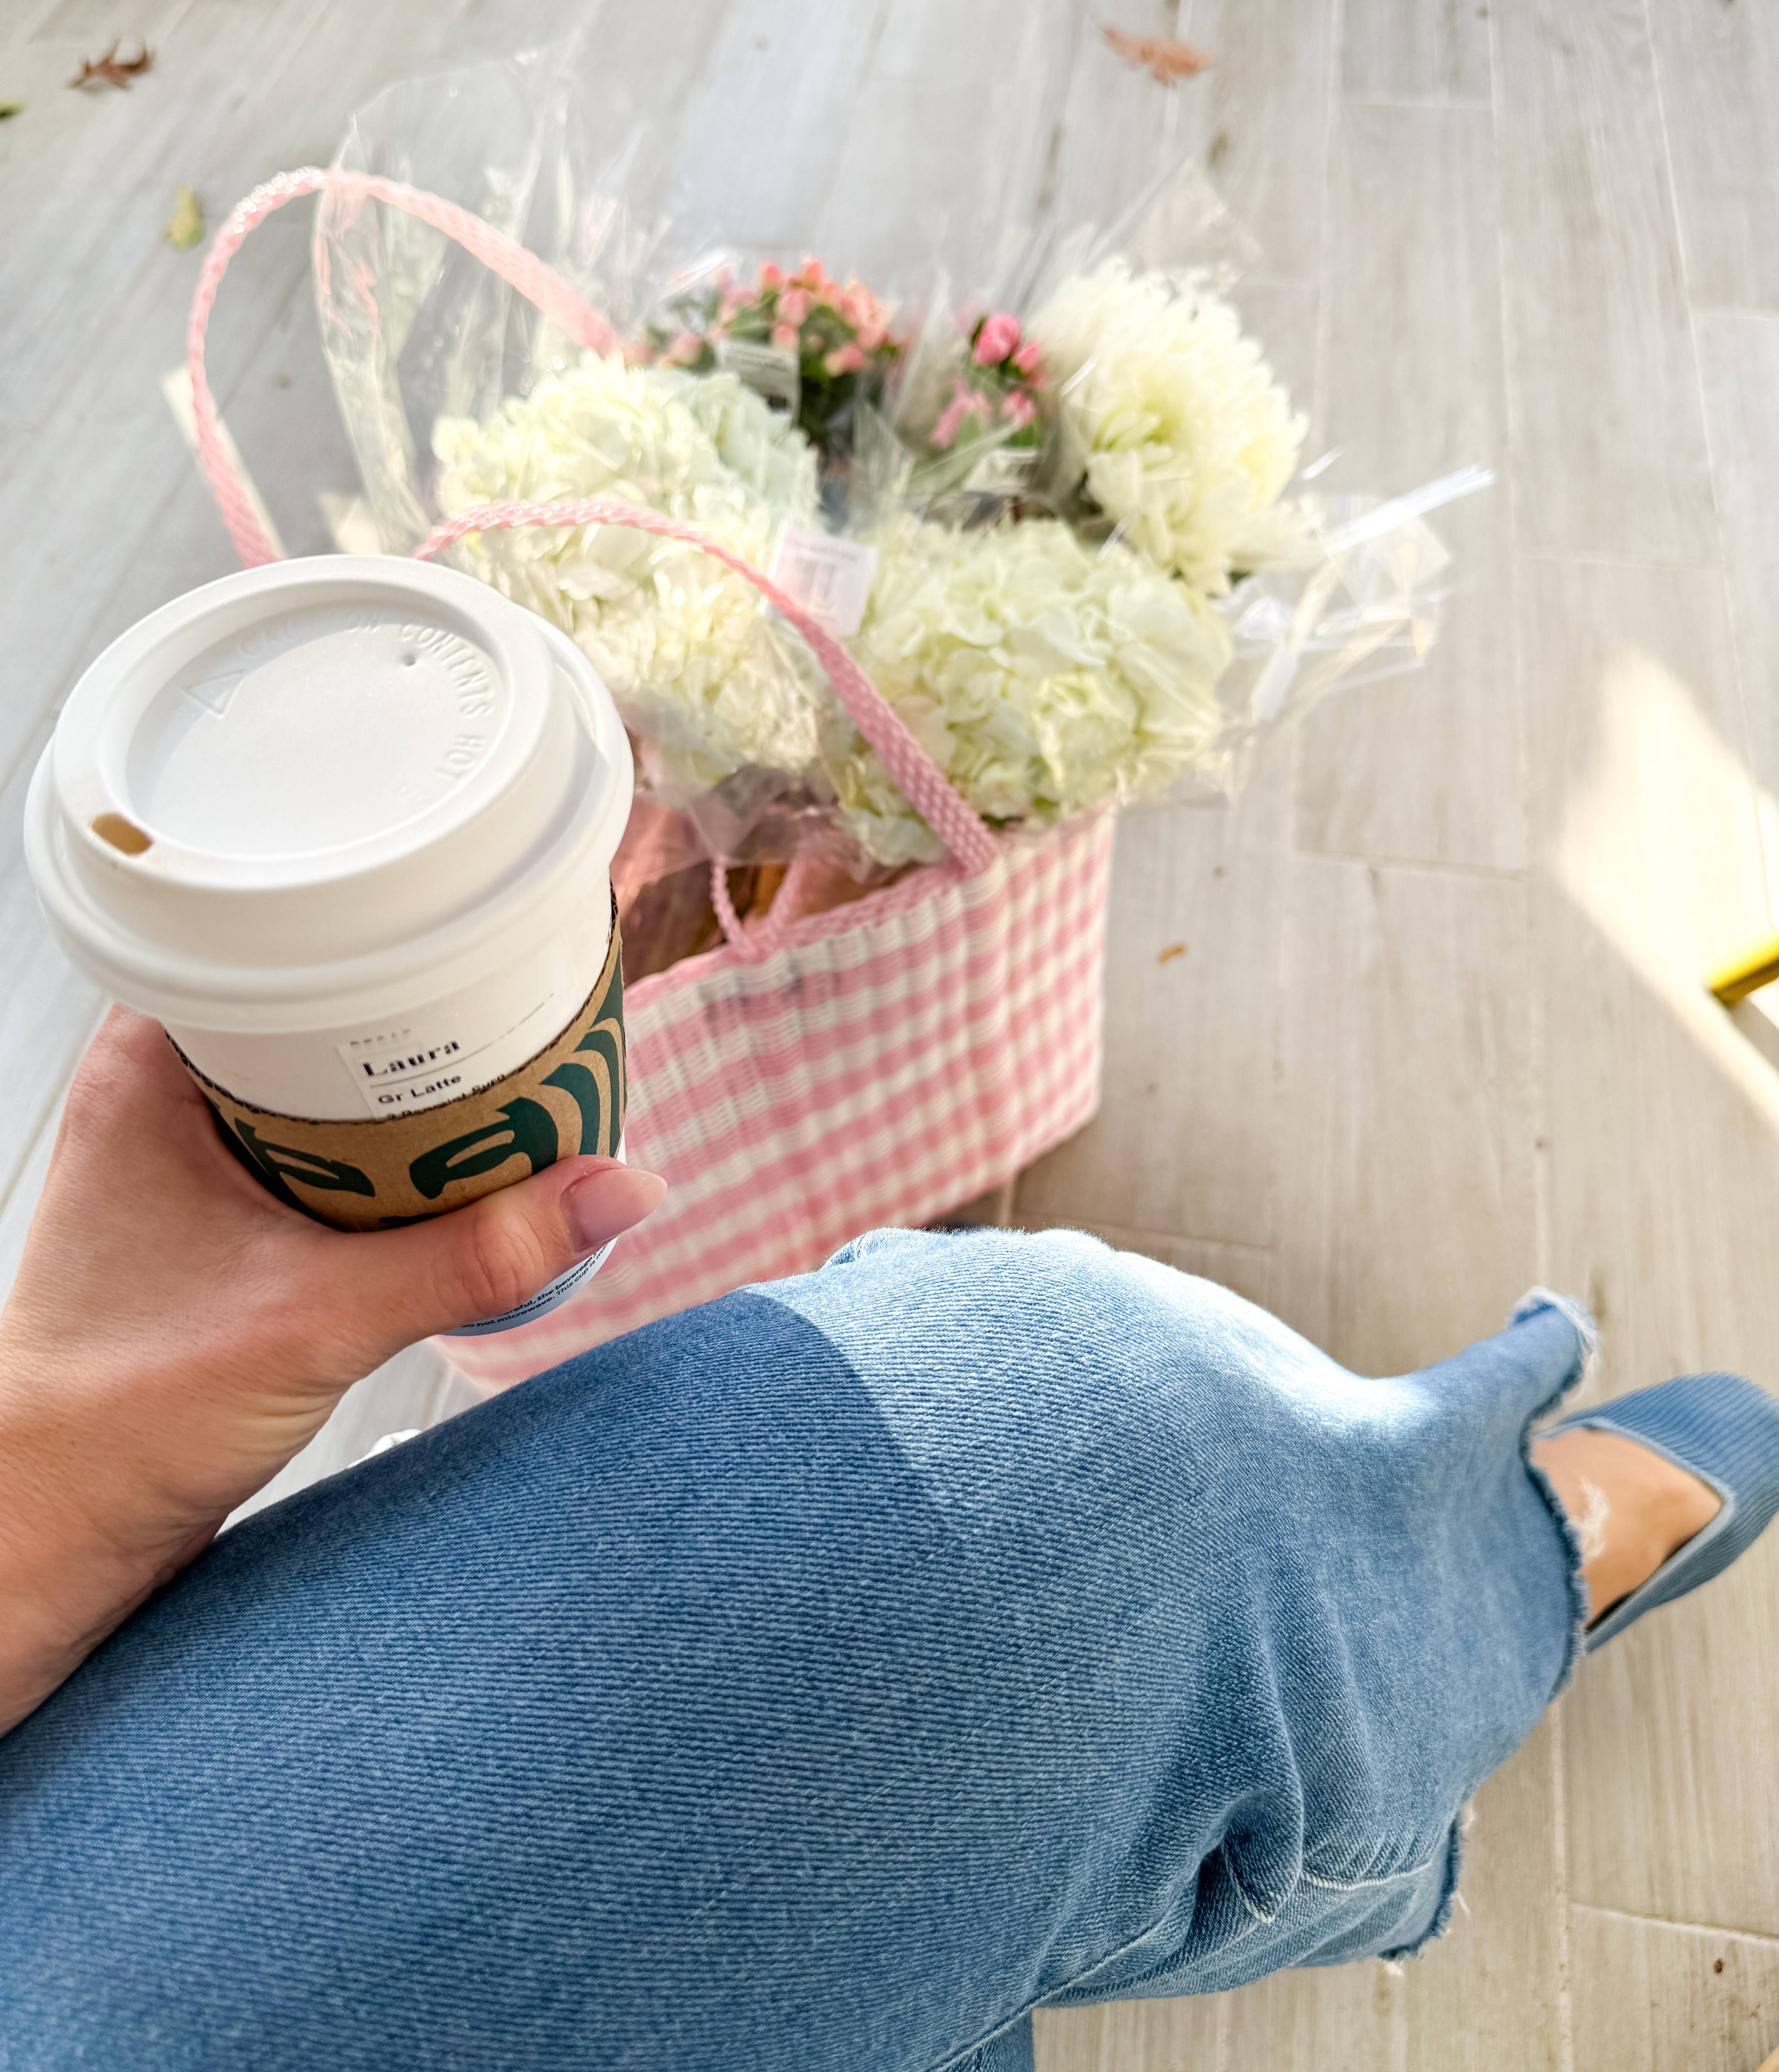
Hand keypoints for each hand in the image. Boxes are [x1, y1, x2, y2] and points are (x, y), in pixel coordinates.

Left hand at [0, 1007, 664, 1732]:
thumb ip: (474, 1258)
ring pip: (332, 1092)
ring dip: (416, 1100)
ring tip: (511, 1090)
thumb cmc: (113, 1420)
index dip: (380, 935)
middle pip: (322, 1016)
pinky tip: (457, 1179)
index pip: (277, 945)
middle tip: (522, 1013)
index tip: (475, 938)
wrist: (51, 1530)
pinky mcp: (224, 1223)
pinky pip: (331, 1156)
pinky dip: (397, 1161)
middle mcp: (164, 1099)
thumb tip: (616, 1190)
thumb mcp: (319, 1321)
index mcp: (148, 1072)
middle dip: (424, 1023)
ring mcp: (192, 1163)